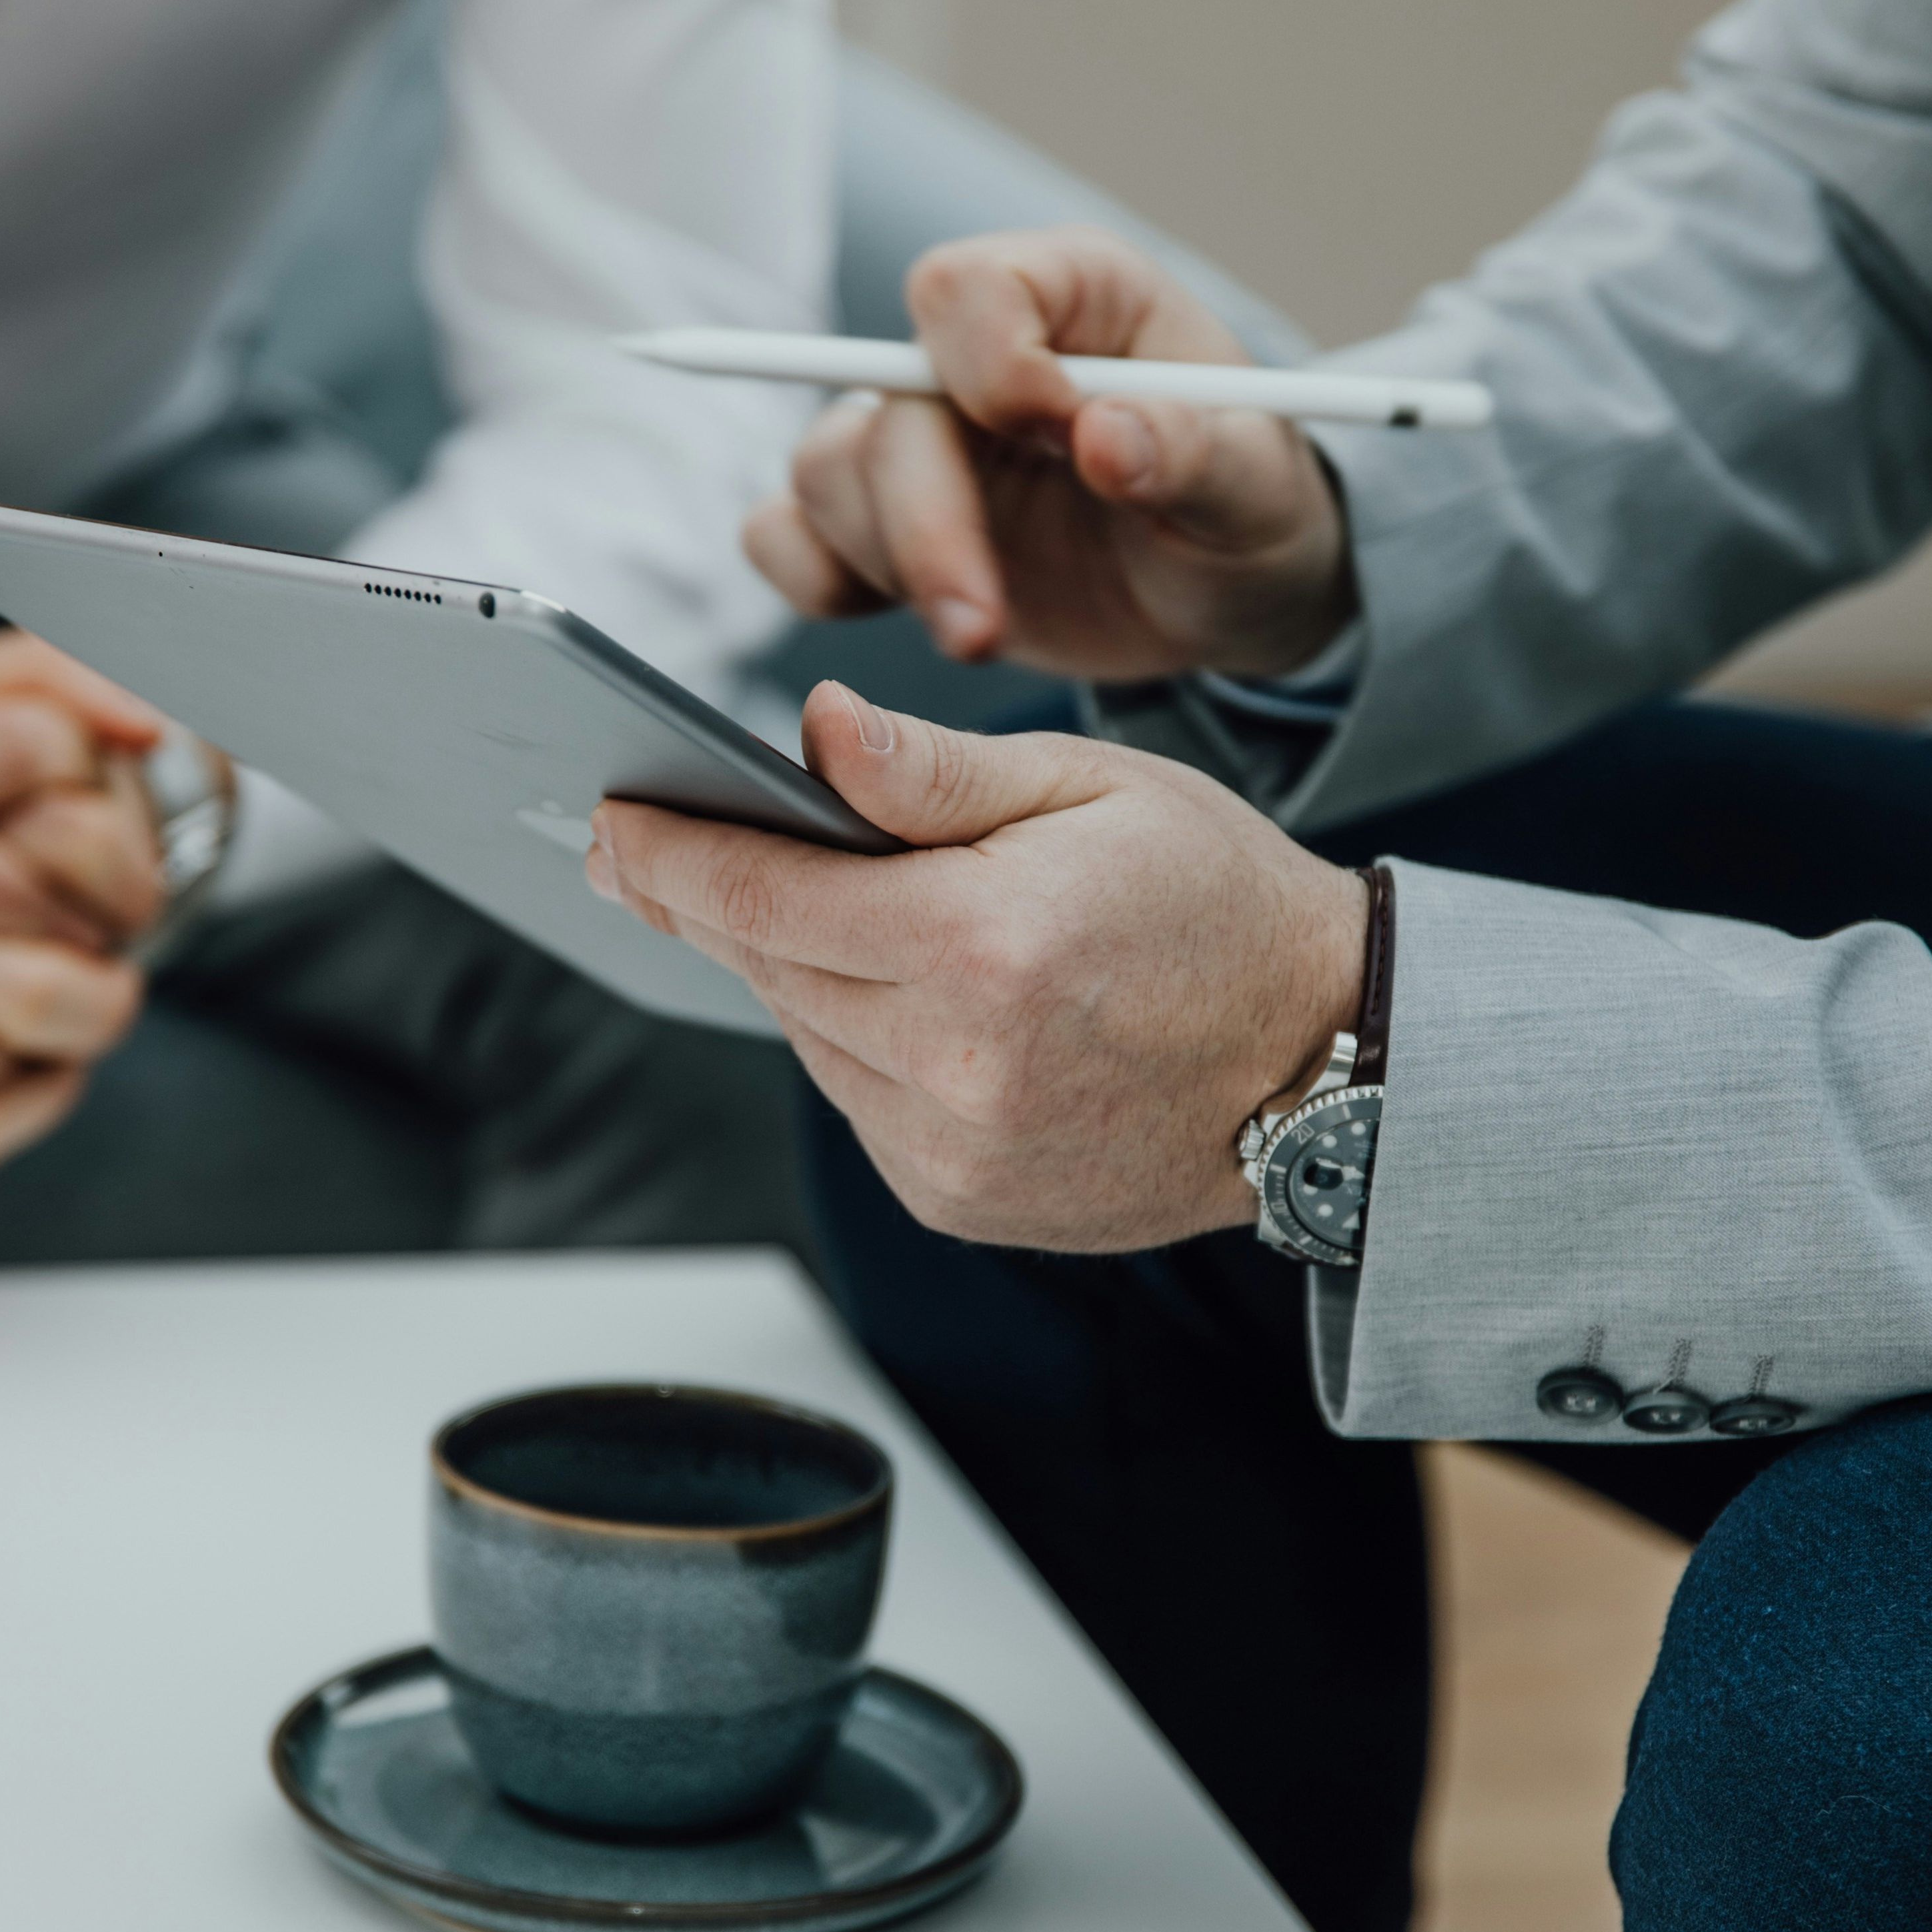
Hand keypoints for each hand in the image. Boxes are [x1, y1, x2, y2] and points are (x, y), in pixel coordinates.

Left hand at [584, 683, 1367, 1252]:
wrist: (1320, 1059)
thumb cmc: (1214, 900)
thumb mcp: (1092, 787)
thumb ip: (934, 770)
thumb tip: (811, 729)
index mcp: (983, 945)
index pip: (767, 894)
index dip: (674, 854)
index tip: (611, 821)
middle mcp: (958, 1066)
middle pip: (770, 969)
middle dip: (709, 904)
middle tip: (648, 850)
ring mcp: (956, 1150)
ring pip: (807, 1038)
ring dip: (795, 974)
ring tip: (816, 912)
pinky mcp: (959, 1201)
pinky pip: (856, 1102)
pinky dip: (855, 1044)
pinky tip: (906, 999)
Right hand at [743, 227, 1355, 679]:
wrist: (1223, 592)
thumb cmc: (1246, 512)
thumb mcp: (1255, 487)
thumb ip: (1191, 453)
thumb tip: (1106, 435)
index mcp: (1069, 296)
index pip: (967, 291)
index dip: (991, 364)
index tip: (1059, 441)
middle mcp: (975, 358)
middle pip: (886, 407)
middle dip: (925, 523)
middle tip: (980, 628)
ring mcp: (919, 444)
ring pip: (825, 472)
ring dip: (886, 562)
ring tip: (982, 631)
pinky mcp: (881, 527)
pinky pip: (786, 536)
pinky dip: (816, 581)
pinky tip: (901, 615)